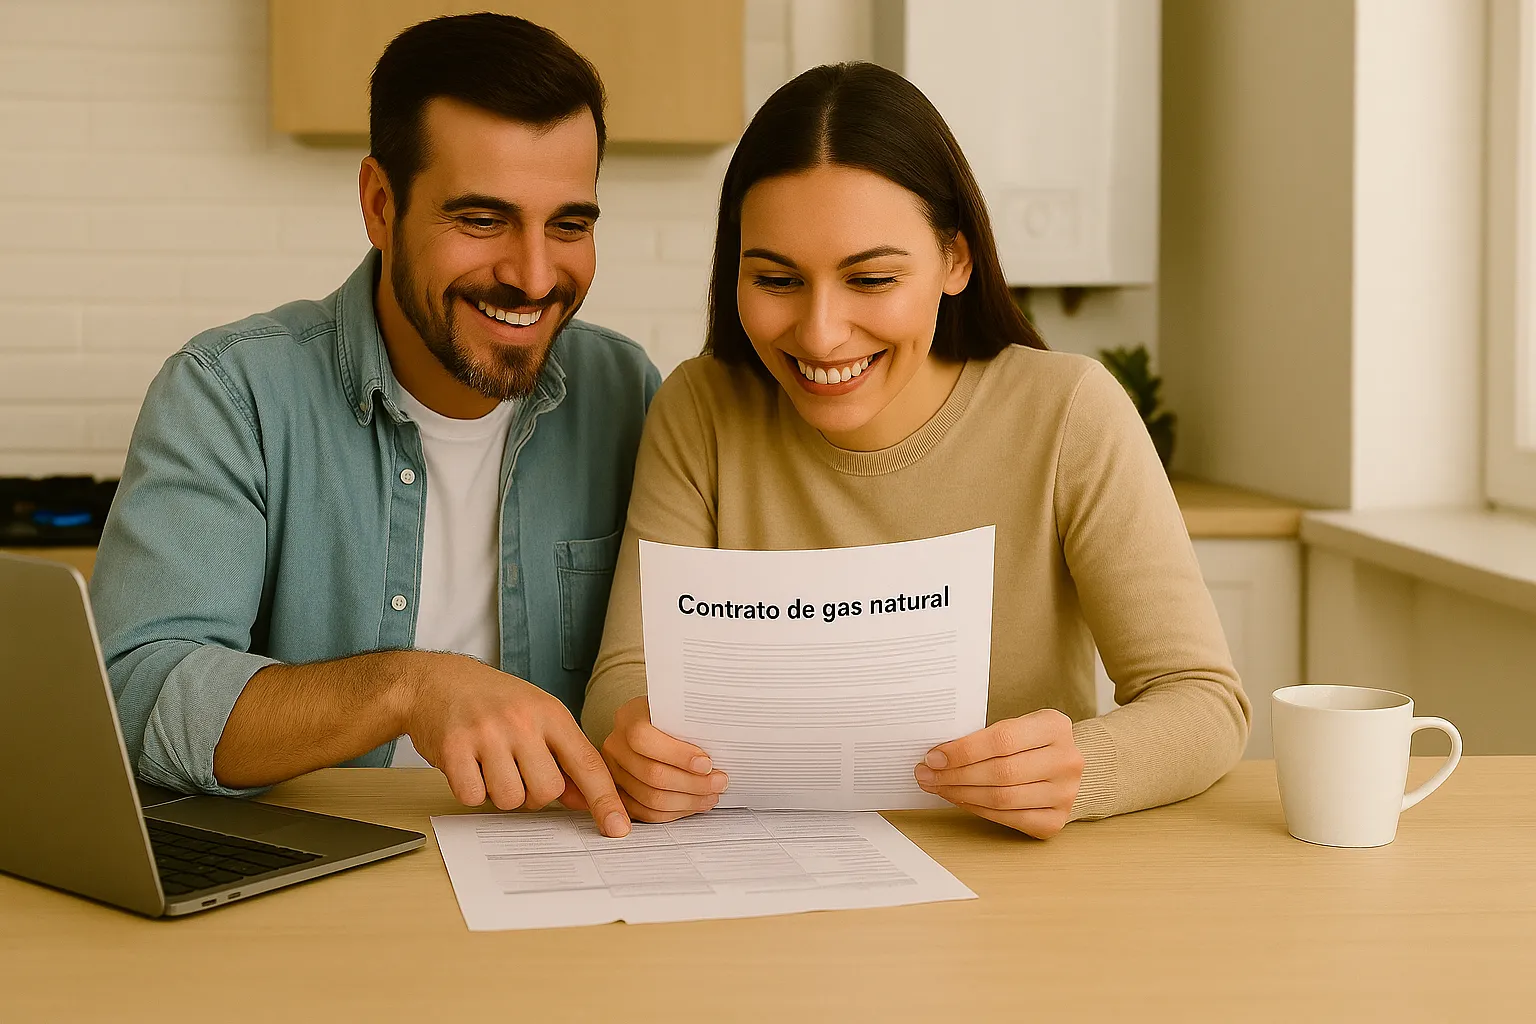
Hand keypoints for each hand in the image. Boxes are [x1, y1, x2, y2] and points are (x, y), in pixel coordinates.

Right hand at [401, 654, 630, 836]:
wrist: (436, 681)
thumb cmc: (494, 701)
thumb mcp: (537, 716)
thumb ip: (563, 756)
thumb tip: (585, 801)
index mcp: (550, 713)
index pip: (587, 764)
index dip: (605, 800)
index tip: (617, 828)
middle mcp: (521, 721)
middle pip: (547, 791)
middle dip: (534, 794)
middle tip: (517, 771)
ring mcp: (487, 734)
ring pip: (510, 799)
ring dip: (501, 793)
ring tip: (490, 765)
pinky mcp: (453, 748)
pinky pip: (472, 797)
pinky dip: (471, 790)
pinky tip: (468, 765)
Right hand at [602, 696, 727, 822]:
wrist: (657, 723)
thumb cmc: (675, 716)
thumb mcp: (682, 710)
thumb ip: (693, 724)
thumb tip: (721, 746)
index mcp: (629, 717)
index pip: (643, 738)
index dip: (677, 755)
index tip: (707, 764)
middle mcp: (616, 745)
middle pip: (651, 774)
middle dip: (692, 783)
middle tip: (719, 782)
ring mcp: (615, 772)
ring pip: (650, 798)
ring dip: (687, 801)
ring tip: (711, 795)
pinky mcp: (620, 794)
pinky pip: (646, 813)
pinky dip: (674, 812)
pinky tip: (693, 804)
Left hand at [914, 709, 1084, 838]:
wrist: (1062, 765)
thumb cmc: (1030, 742)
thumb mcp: (1017, 725)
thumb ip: (985, 736)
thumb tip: (938, 755)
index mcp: (1054, 726)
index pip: (1002, 740)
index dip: (963, 751)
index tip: (934, 757)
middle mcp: (1066, 760)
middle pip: (1000, 772)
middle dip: (955, 775)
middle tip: (927, 775)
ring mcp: (1065, 793)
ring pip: (1002, 799)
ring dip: (961, 794)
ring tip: (938, 787)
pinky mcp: (1056, 820)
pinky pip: (1009, 819)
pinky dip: (978, 810)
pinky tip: (960, 800)